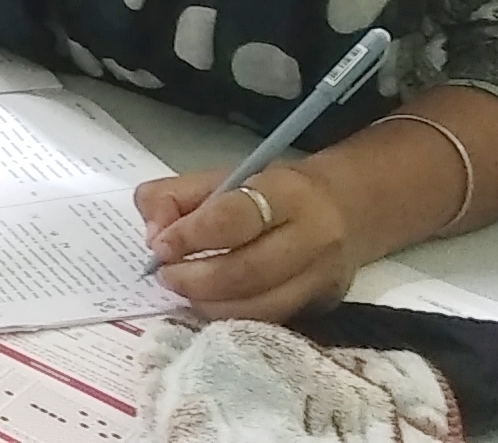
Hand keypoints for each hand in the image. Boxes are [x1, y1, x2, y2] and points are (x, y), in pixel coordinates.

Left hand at [137, 164, 359, 319]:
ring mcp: (322, 278)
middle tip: (164, 274)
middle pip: (247, 271)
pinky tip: (209, 303)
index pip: (235, 218)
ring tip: (182, 289)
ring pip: (259, 307)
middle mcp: (314, 237)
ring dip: (208, 304)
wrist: (343, 209)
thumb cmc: (269, 192)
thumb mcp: (220, 177)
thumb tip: (154, 236)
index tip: (160, 246)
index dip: (190, 236)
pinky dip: (229, 316)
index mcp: (287, 192)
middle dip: (194, 279)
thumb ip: (173, 196)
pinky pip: (268, 321)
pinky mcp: (321, 307)